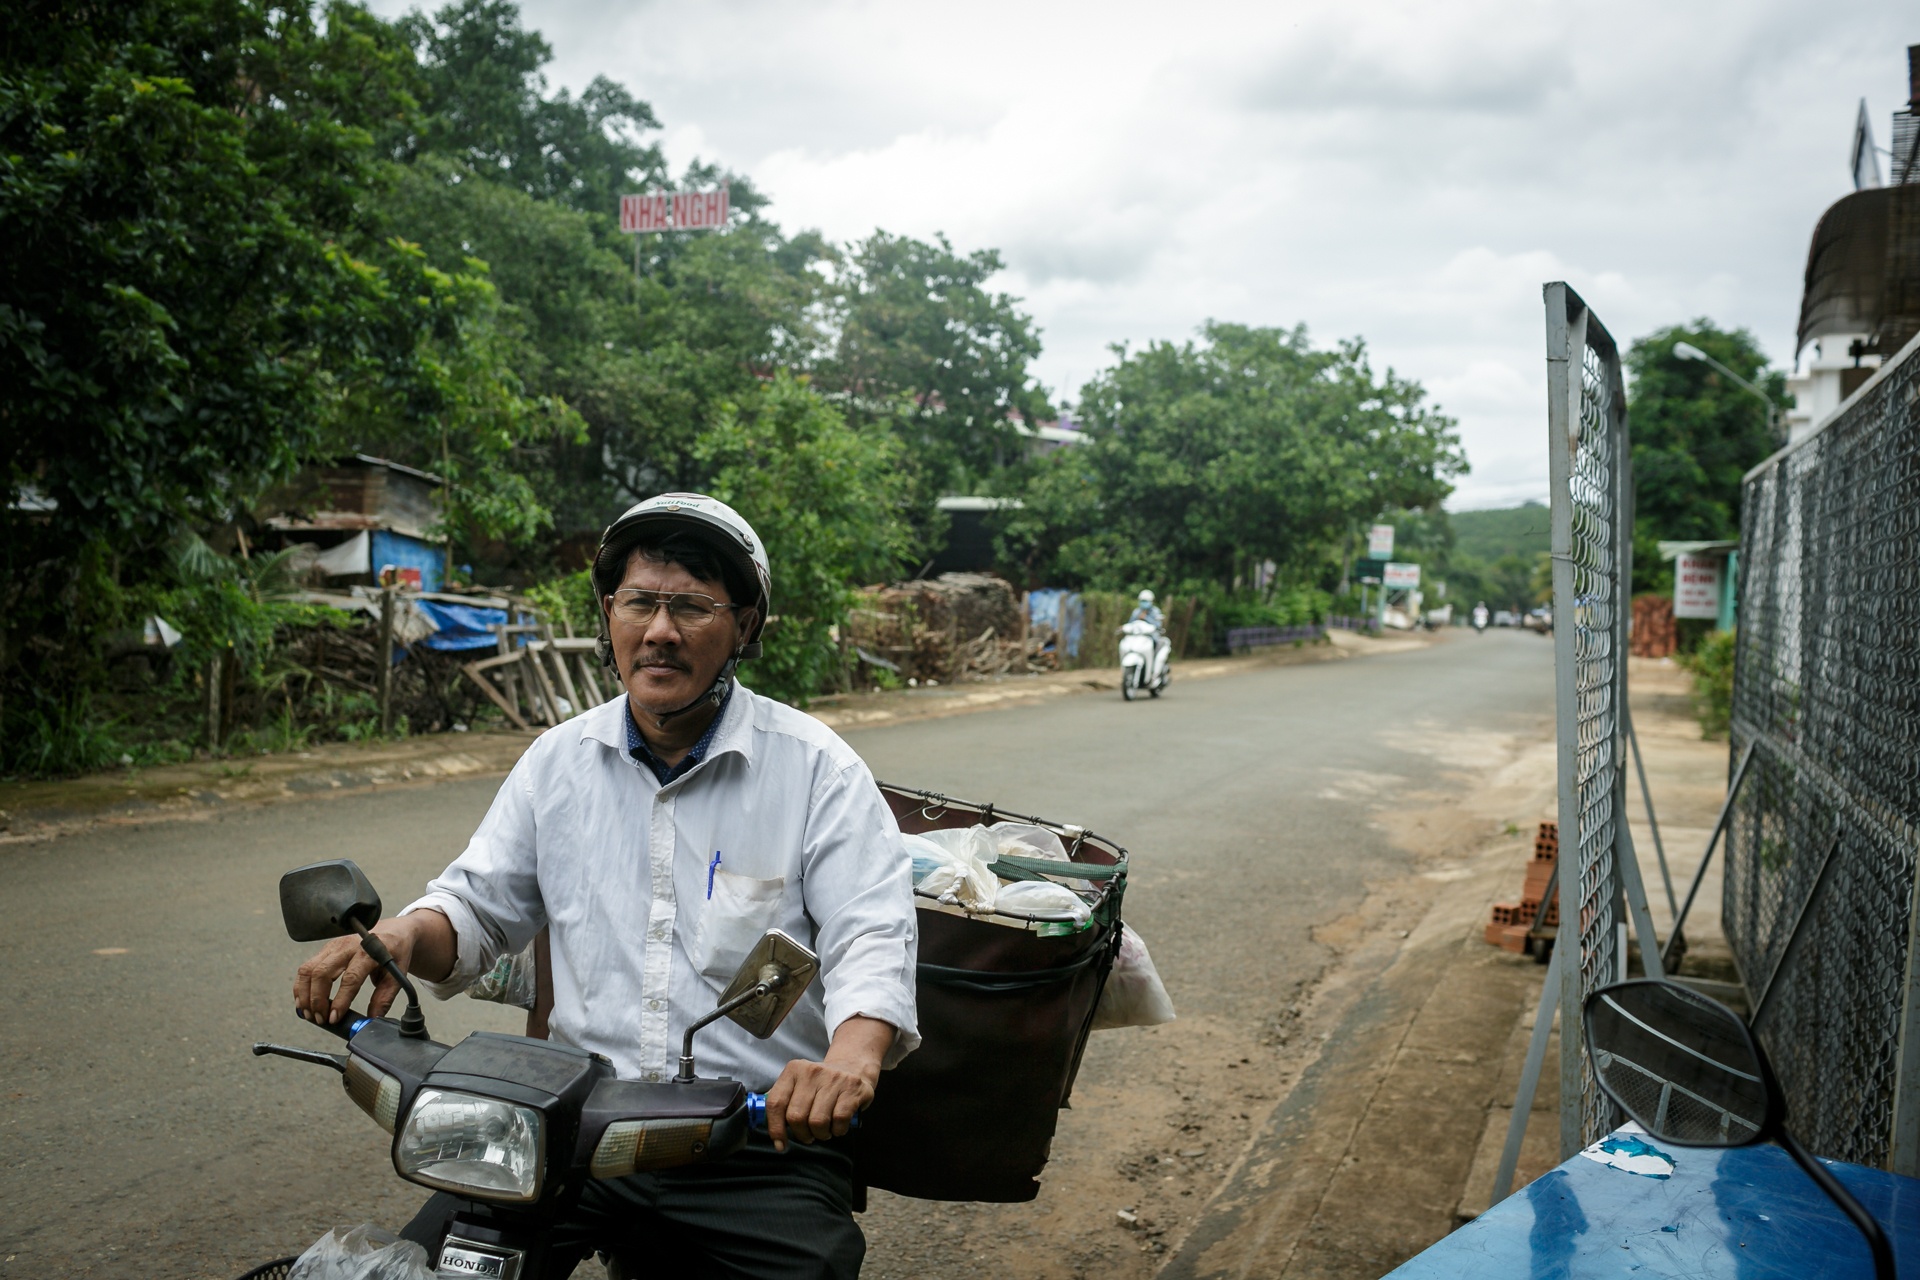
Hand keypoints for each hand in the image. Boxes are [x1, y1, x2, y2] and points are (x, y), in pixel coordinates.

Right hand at [292, 911, 446, 1025]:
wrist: (393, 930)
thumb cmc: (395, 951)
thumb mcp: (397, 974)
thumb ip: (384, 997)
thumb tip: (372, 1018)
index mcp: (369, 951)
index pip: (350, 978)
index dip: (340, 1000)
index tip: (334, 1018)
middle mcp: (347, 946)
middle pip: (322, 973)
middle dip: (317, 1000)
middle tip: (321, 1019)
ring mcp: (333, 946)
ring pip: (309, 969)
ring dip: (305, 994)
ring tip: (309, 1014)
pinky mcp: (325, 949)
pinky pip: (306, 968)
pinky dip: (301, 986)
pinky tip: (304, 1001)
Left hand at [761, 1058, 874, 1152]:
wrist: (852, 1067)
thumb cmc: (821, 1083)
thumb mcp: (798, 1083)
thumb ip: (782, 1099)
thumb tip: (765, 1123)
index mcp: (794, 1070)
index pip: (775, 1103)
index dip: (775, 1128)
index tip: (780, 1143)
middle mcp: (812, 1072)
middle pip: (796, 1116)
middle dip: (802, 1134)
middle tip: (808, 1135)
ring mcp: (833, 1079)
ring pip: (817, 1121)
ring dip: (820, 1134)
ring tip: (824, 1130)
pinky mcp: (852, 1088)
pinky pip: (839, 1120)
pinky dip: (838, 1130)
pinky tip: (838, 1126)